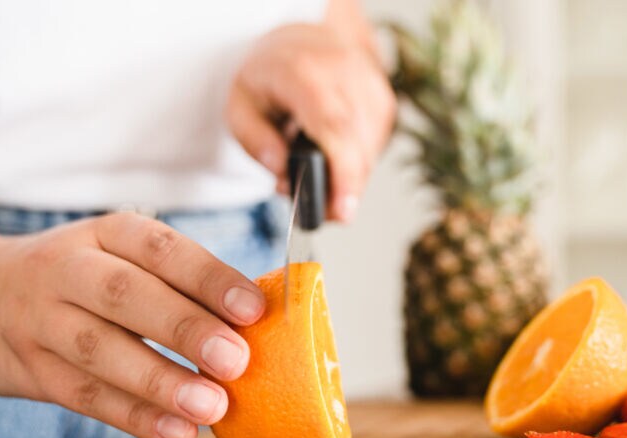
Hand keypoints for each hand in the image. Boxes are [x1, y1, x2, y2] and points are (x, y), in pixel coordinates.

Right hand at [0, 214, 264, 437]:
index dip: (209, 278)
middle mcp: (69, 269)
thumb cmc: (85, 276)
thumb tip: (262, 318)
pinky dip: (134, 417)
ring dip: (161, 382)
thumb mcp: (122, 255)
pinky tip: (177, 433)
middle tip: (236, 361)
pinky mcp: (29, 369)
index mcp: (108, 233)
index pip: (161, 249)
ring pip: (100, 351)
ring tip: (213, 406)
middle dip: (186, 329)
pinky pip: (83, 396)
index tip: (253, 309)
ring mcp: (42, 319)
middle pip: (127, 296)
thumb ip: (182, 282)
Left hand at [226, 5, 395, 222]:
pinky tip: (336, 154)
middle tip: (324, 212)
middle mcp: (345, 73)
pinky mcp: (385, 100)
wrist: (305, 37)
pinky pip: (377, 145)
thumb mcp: (241, 104)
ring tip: (319, 172)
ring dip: (348, 176)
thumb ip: (255, 141)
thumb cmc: (271, 74)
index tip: (342, 211)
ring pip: (371, 151)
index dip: (342, 172)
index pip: (333, 125)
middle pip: (357, 145)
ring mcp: (371, 86)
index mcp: (304, 72)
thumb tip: (283, 175)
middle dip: (344, 189)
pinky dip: (358, 160)